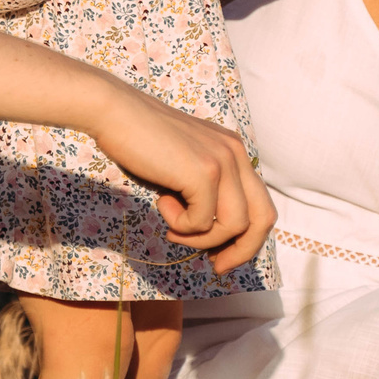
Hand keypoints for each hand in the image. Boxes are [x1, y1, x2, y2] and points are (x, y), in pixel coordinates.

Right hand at [86, 82, 275, 275]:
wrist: (115, 112)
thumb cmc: (140, 141)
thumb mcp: (184, 165)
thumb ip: (204, 189)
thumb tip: (212, 235)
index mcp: (235, 151)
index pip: (261, 204)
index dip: (247, 238)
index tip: (221, 255)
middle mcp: (237, 154)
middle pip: (263, 218)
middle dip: (242, 250)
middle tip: (215, 265)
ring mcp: (224, 161)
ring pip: (234, 226)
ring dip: (200, 238)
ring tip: (173, 227)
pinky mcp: (204, 172)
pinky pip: (202, 222)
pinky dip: (181, 225)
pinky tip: (162, 203)